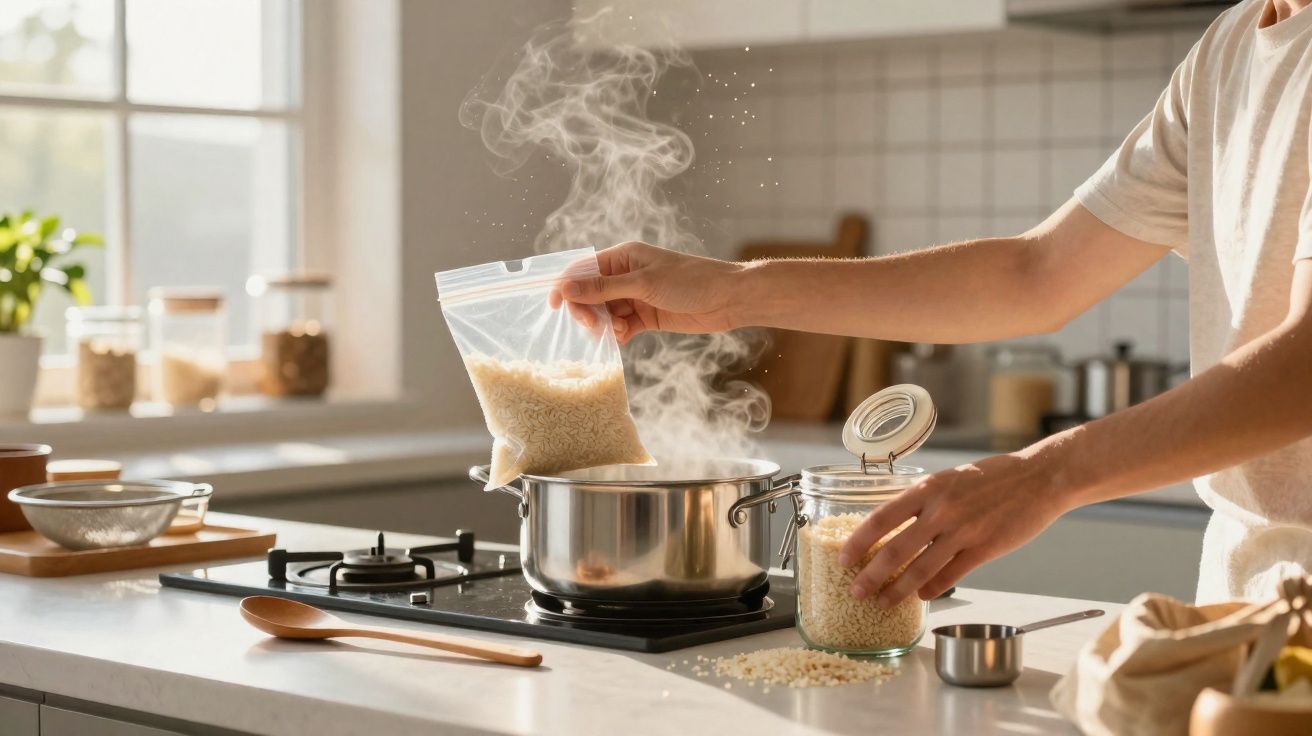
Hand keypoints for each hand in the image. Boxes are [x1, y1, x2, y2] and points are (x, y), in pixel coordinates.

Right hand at [548, 242, 743, 344]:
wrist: (728, 299)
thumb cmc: (691, 281)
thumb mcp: (643, 283)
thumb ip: (604, 288)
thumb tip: (566, 287)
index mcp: (623, 256)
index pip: (583, 269)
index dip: (566, 286)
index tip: (555, 306)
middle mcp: (625, 275)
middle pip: (590, 294)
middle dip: (588, 311)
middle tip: (596, 327)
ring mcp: (635, 297)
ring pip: (604, 313)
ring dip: (604, 325)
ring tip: (618, 332)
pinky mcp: (646, 316)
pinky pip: (620, 326)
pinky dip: (617, 334)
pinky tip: (623, 338)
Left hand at [838, 451, 1069, 607]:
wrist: (1038, 478)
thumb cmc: (992, 477)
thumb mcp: (949, 478)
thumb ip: (923, 500)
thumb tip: (893, 524)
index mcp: (928, 489)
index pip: (881, 518)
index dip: (859, 541)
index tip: (843, 557)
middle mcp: (942, 510)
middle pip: (895, 549)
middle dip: (871, 575)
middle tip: (856, 591)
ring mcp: (964, 531)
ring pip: (921, 569)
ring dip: (897, 590)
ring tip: (882, 602)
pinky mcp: (985, 549)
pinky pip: (951, 575)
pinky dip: (932, 589)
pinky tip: (922, 597)